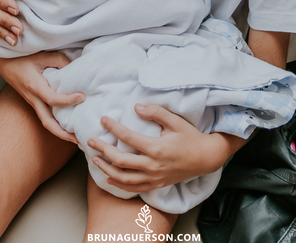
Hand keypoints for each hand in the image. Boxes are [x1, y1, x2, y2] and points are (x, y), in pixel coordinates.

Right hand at [0, 51, 83, 142]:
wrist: (5, 63)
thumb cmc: (22, 58)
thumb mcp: (42, 55)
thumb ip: (59, 60)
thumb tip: (75, 69)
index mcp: (34, 86)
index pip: (52, 100)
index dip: (68, 100)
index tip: (82, 96)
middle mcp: (33, 98)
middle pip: (47, 122)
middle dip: (63, 133)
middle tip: (78, 138)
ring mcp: (33, 102)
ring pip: (46, 121)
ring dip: (60, 131)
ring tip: (75, 136)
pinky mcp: (35, 102)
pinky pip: (46, 116)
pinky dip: (57, 123)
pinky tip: (67, 123)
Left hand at [87, 104, 243, 192]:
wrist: (205, 158)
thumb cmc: (190, 137)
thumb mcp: (175, 121)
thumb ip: (156, 112)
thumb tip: (136, 107)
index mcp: (156, 148)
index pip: (128, 138)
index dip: (113, 128)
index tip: (103, 120)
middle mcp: (153, 166)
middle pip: (120, 160)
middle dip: (102, 150)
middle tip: (90, 140)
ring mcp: (154, 178)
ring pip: (124, 178)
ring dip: (106, 169)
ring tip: (95, 159)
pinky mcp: (156, 184)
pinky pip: (134, 188)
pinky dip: (119, 184)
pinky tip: (109, 178)